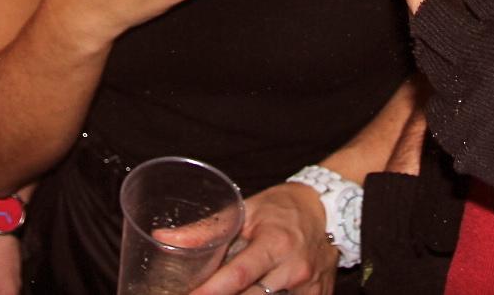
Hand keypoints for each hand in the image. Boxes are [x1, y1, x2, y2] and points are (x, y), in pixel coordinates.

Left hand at [189, 182, 335, 294]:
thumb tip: (165, 238)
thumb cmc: (283, 207)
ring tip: (227, 288)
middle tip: (203, 292)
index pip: (239, 275)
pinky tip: (257, 289)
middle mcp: (294, 269)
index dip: (212, 290)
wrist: (328, 210)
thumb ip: (206, 230)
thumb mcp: (245, 211)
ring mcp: (308, 288)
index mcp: (276, 244)